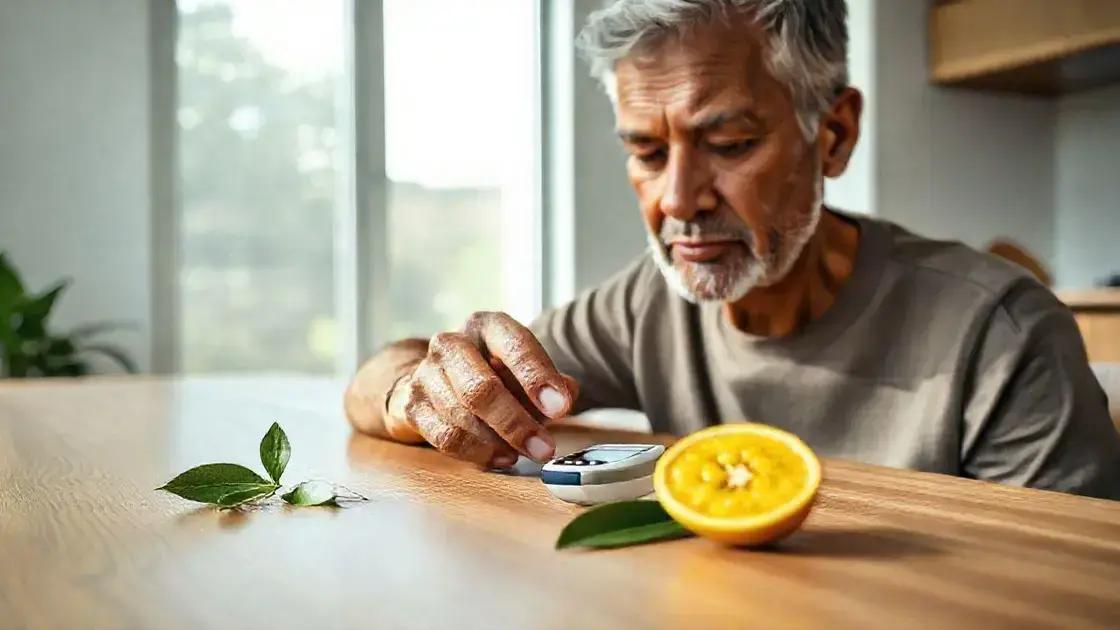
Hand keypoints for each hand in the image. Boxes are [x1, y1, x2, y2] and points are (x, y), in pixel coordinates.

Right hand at [385, 312, 578, 467]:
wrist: (432, 381)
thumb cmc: (491, 373)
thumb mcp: (524, 370)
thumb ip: (551, 382)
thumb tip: (568, 394)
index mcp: (486, 326)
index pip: (514, 344)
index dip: (538, 377)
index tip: (560, 407)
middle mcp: (452, 343)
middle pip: (481, 387)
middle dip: (516, 423)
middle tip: (544, 448)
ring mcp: (426, 374)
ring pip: (462, 416)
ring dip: (498, 442)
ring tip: (524, 454)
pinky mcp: (412, 405)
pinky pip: (446, 437)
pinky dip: (477, 453)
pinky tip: (500, 458)